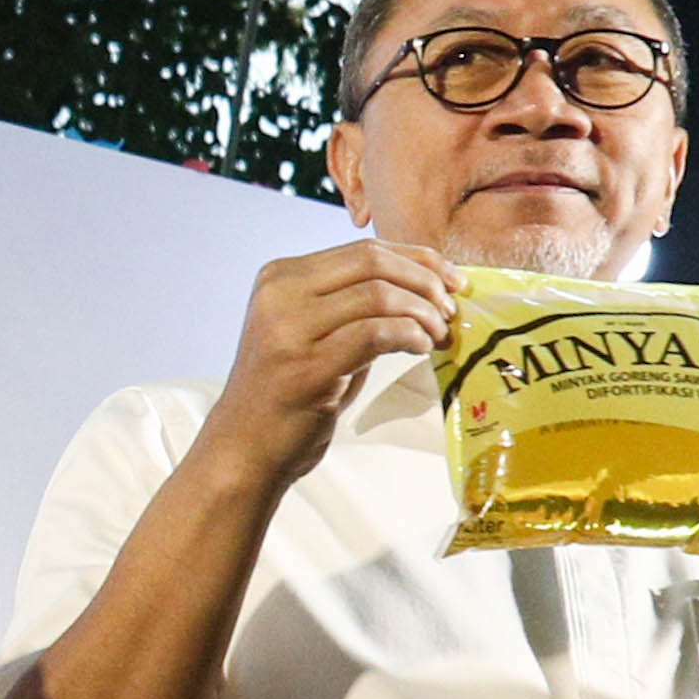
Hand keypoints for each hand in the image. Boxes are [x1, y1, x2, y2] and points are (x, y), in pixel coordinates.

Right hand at [201, 241, 459, 486]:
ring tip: (438, 336)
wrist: (246, 449)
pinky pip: (375, 333)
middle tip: (451, 309)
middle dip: (426, 281)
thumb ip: (353, 305)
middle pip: (373, 262)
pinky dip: (409, 335)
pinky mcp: (306, 367)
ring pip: (379, 294)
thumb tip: (424, 286)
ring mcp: (289, 328)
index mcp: (282, 276)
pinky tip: (421, 349)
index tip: (453, 280)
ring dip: (423, 313)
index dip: (418, 259)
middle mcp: (280, 293)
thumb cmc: (291, 395)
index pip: (364, 249)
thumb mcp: (316, 335)